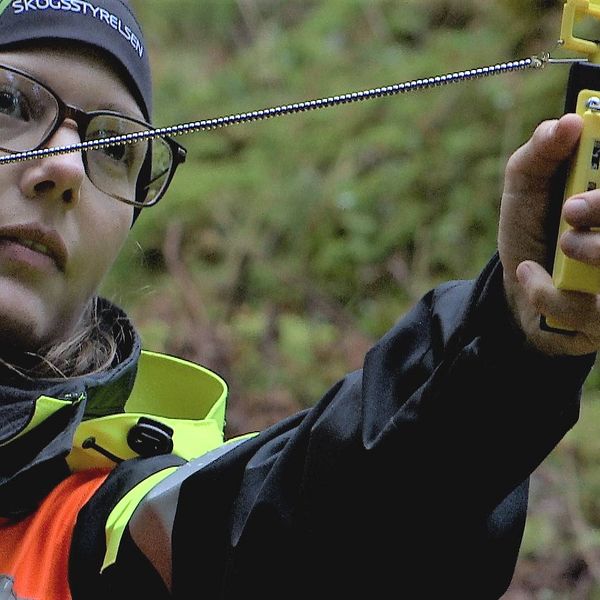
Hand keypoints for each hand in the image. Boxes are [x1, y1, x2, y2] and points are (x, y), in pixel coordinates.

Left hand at [499, 113, 599, 355]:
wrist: (515, 291)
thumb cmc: (533, 232)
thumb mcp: (526, 190)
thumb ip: (539, 156)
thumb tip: (565, 123)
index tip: (584, 182)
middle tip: (572, 209)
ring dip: (591, 251)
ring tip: (560, 246)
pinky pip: (594, 311)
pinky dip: (550, 293)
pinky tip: (530, 278)